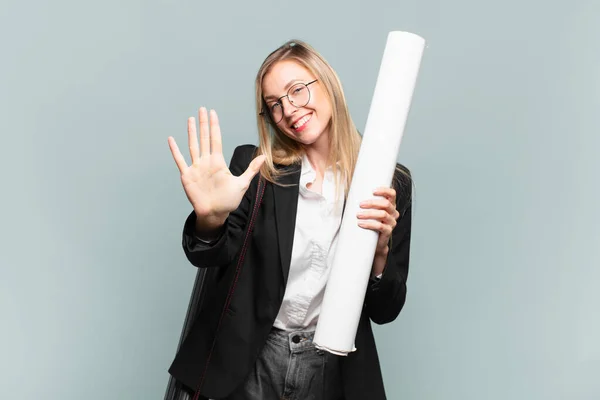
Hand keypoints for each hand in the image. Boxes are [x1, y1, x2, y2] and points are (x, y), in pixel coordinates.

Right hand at [168, 107, 265, 230]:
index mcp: (218, 162)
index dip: (214, 126)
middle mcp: (206, 162)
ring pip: (193, 146)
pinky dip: (175, 150)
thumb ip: (251, 169)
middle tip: (202, 109)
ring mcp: (196, 168)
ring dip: (191, 133)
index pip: (216, 139)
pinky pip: (180, 161)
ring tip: (191, 119)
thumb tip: (264, 157)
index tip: (213, 113)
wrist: (215, 214)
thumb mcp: (242, 184)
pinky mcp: (187, 176)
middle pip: (204, 138)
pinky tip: (171, 139)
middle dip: (204, 124)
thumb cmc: (228, 201)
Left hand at [357, 187, 399, 275]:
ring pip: (383, 214)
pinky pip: (380, 226)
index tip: (372, 191)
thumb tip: (351, 194)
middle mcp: (393, 213)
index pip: (392, 194)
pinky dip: (369, 224)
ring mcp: (391, 223)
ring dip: (369, 213)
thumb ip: (365, 203)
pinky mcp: (388, 232)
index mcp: (390, 205)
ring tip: (358, 215)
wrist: (373, 242)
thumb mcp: (369, 211)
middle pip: (386, 204)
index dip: (384, 190)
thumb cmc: (370, 223)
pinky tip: (361, 223)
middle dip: (372, 203)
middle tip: (360, 204)